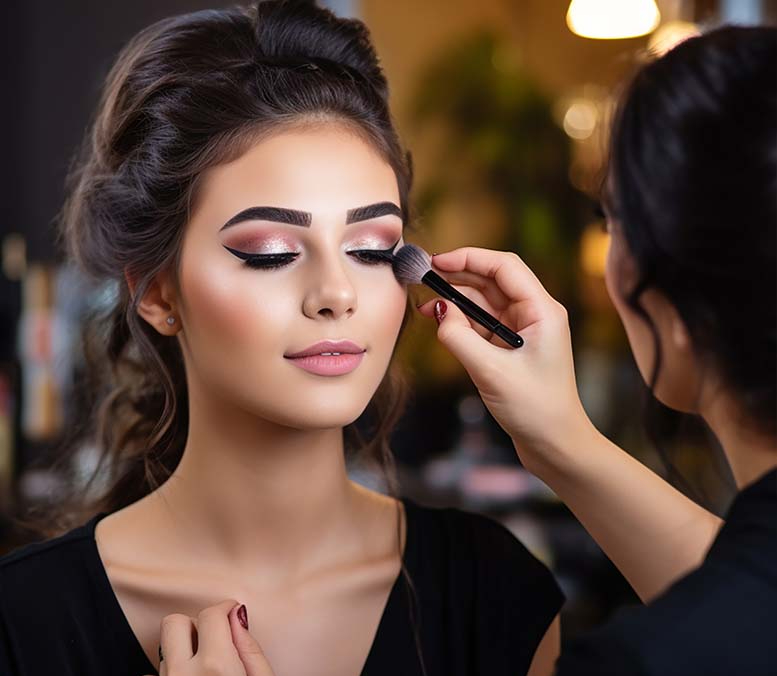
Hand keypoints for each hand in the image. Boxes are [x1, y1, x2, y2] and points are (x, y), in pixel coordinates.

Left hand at [143, 599, 274, 675]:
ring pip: (164, 650)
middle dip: (195, 625)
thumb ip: (251, 650)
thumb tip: (237, 617)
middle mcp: (183, 674)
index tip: (231, 612)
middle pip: (174, 623)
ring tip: (203, 669)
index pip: (211, 614)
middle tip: (214, 639)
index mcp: (216, 666)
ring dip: (183, 651)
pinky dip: (169, 674)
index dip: (224, 608)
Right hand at [417, 247, 594, 467]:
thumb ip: (460, 337)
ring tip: (425, 305)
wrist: (555, 446)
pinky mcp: (510, 348)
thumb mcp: (491, 371)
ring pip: (484, 303)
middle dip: (458, 277)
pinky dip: (461, 322)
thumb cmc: (536, 410)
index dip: (470, 258)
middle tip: (424, 278)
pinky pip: (482, 325)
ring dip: (456, 301)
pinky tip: (440, 323)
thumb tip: (437, 312)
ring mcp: (522, 331)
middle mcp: (534, 314)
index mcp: (543, 311)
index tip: (439, 262)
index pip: (505, 267)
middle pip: (492, 281)